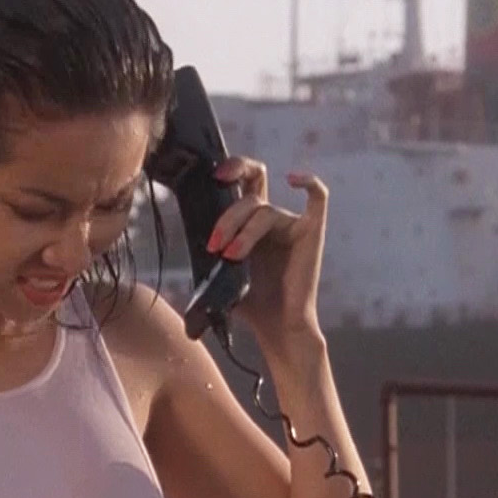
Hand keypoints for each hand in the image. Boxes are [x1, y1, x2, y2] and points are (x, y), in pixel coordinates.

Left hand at [203, 156, 328, 347]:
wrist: (276, 328)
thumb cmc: (250, 304)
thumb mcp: (218, 275)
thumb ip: (205, 256)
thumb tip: (179, 253)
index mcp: (249, 221)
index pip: (243, 181)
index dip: (231, 169)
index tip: (214, 178)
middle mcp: (271, 217)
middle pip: (251, 189)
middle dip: (229, 212)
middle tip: (215, 240)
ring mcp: (292, 223)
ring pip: (265, 210)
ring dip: (243, 232)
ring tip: (230, 257)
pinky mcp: (311, 233)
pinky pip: (318, 198)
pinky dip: (309, 182)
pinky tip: (293, 179)